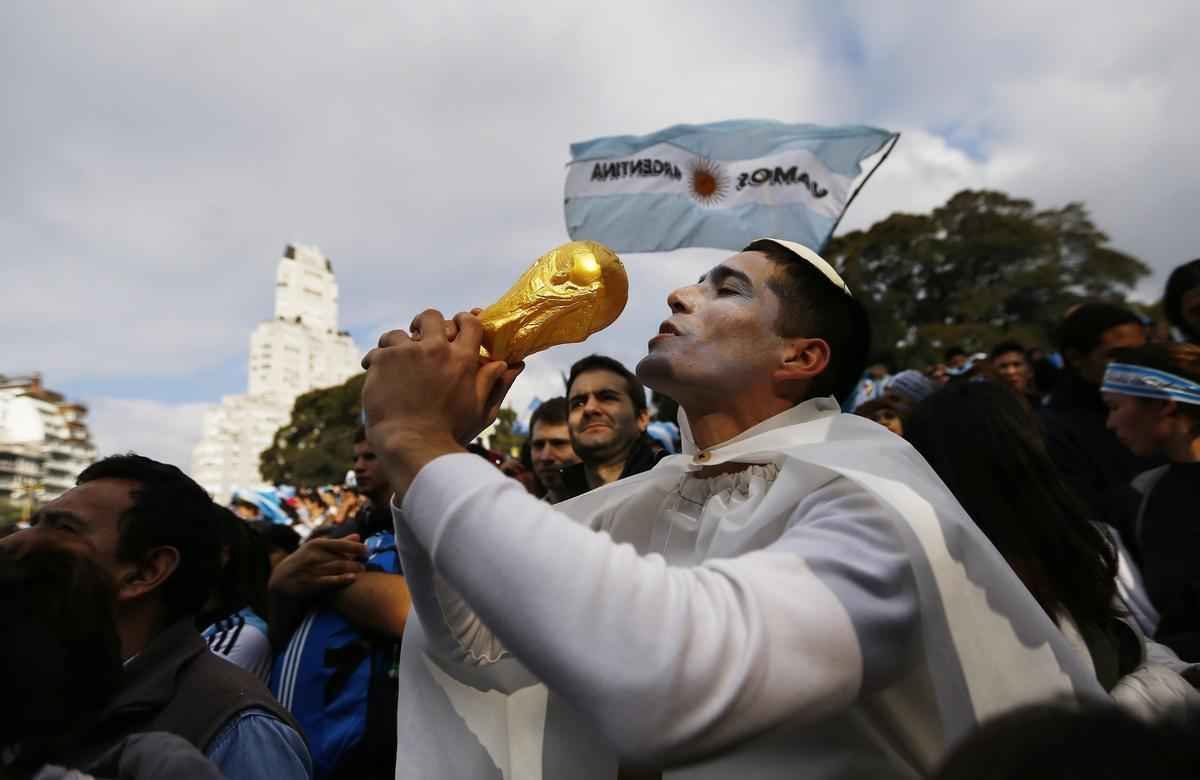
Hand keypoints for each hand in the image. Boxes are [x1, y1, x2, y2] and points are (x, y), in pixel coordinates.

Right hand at [268, 534, 366, 598]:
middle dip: (356, 561)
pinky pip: (329, 581)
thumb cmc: (303, 561)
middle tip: (365, 564)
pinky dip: (342, 579)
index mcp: (317, 544)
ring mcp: (312, 569)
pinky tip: (352, 579)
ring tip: (361, 571)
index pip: (341, 544)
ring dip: (352, 569)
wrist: (281, 579)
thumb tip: (359, 537)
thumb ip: (339, 543)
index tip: (367, 551)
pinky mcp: (310, 583)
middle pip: (342, 557)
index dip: (357, 548)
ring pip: (337, 568)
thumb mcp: (317, 548)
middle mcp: (314, 556)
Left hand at [361, 310, 522, 490]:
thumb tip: (507, 364)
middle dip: (426, 322)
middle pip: (432, 317)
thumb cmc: (449, 433)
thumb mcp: (478, 409)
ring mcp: (407, 352)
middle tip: (419, 333)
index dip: (464, 319)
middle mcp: (436, 349)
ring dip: (398, 344)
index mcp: (462, 359)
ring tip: (395, 360)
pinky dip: (376, 360)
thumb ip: (491, 384)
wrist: (412, 445)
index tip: (457, 324)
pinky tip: (375, 372)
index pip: (469, 323)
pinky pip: (379, 349)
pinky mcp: (383, 360)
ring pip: (400, 333)